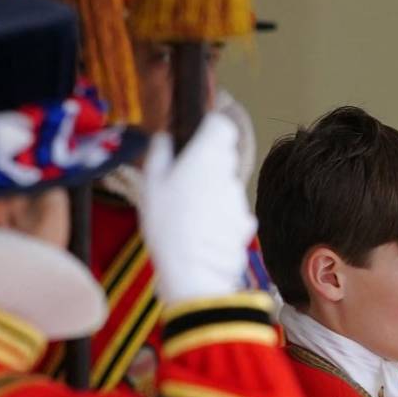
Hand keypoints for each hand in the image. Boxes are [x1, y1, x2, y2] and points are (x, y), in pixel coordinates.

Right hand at [138, 112, 256, 303]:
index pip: (222, 126)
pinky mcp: (246, 223)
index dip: (210, 129)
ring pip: (227, 187)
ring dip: (213, 195)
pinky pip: (232, 213)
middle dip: (208, 166)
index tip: (197, 138)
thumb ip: (159, 154)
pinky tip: (202, 232)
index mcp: (206, 157)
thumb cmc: (167, 225)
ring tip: (189, 216)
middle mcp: (229, 174)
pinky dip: (221, 218)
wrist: (193, 270)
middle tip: (183, 185)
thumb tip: (163, 138)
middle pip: (224, 158)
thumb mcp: (151, 185)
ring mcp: (240, 199)